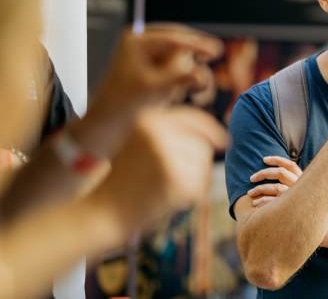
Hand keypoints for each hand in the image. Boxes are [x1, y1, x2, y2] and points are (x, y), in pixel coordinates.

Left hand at [79, 24, 222, 156]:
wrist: (106, 126)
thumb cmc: (122, 105)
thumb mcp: (153, 88)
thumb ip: (179, 77)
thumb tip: (201, 73)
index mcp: (136, 41)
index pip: (174, 38)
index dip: (198, 44)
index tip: (216, 51)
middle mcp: (144, 45)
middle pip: (182, 50)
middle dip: (193, 68)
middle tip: (201, 86)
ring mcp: (150, 59)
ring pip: (183, 62)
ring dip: (191, 78)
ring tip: (196, 96)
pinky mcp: (155, 72)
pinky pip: (179, 72)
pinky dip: (184, 84)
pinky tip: (180, 97)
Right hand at [90, 106, 226, 237]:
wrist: (97, 214)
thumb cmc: (119, 182)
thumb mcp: (138, 144)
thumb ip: (167, 134)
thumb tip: (212, 136)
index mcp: (148, 119)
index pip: (193, 119)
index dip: (212, 130)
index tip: (224, 142)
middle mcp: (158, 132)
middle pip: (201, 142)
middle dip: (197, 161)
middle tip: (176, 180)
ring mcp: (166, 154)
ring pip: (202, 162)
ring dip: (193, 177)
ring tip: (164, 189)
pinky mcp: (174, 179)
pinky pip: (199, 184)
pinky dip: (190, 194)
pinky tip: (166, 199)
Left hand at [247, 156, 302, 207]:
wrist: (311, 226)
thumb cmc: (301, 206)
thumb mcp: (299, 191)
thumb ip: (290, 182)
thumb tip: (273, 171)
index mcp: (302, 180)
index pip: (290, 164)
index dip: (277, 160)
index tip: (264, 159)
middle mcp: (299, 187)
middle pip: (280, 173)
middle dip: (263, 173)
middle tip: (251, 178)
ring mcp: (295, 197)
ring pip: (275, 187)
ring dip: (259, 189)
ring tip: (250, 193)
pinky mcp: (289, 209)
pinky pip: (272, 202)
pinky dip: (262, 201)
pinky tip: (255, 204)